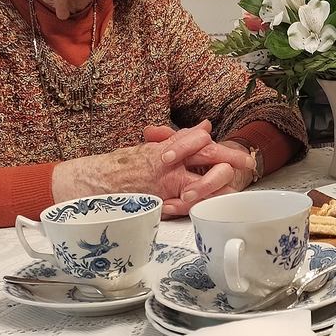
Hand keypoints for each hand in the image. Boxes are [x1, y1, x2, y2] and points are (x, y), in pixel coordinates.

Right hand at [51, 121, 251, 217]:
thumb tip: (205, 126)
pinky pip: (182, 209)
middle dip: (228, 163)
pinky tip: (210, 206)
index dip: (222, 148)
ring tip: (232, 186)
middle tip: (246, 166)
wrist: (89, 185)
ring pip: (198, 187)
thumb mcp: (150, 147)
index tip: (242, 153)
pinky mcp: (156, 206)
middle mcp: (166, 167)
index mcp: (165, 150)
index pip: (199, 144)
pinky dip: (196, 206)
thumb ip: (179, 139)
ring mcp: (162, 188)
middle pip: (205, 161)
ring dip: (217, 186)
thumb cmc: (120, 166)